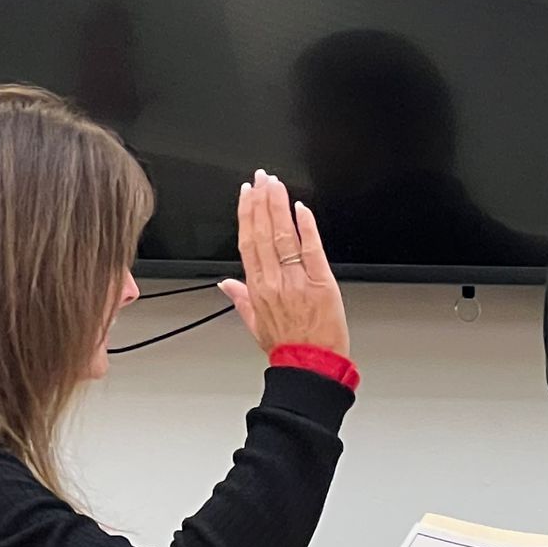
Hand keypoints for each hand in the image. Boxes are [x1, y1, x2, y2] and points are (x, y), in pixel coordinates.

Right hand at [219, 172, 351, 358]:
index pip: (248, 242)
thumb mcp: (255, 326)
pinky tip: (301, 209)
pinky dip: (306, 227)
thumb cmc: (287, 349)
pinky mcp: (321, 284)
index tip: (247, 195)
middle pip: (263, 233)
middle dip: (261, 201)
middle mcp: (274, 281)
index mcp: (258, 289)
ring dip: (279, 206)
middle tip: (262, 178)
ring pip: (283, 236)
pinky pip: (312, 250)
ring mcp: (297, 281)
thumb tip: (226, 284)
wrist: (311, 368)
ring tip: (277, 185)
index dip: (246, 214)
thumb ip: (240, 299)